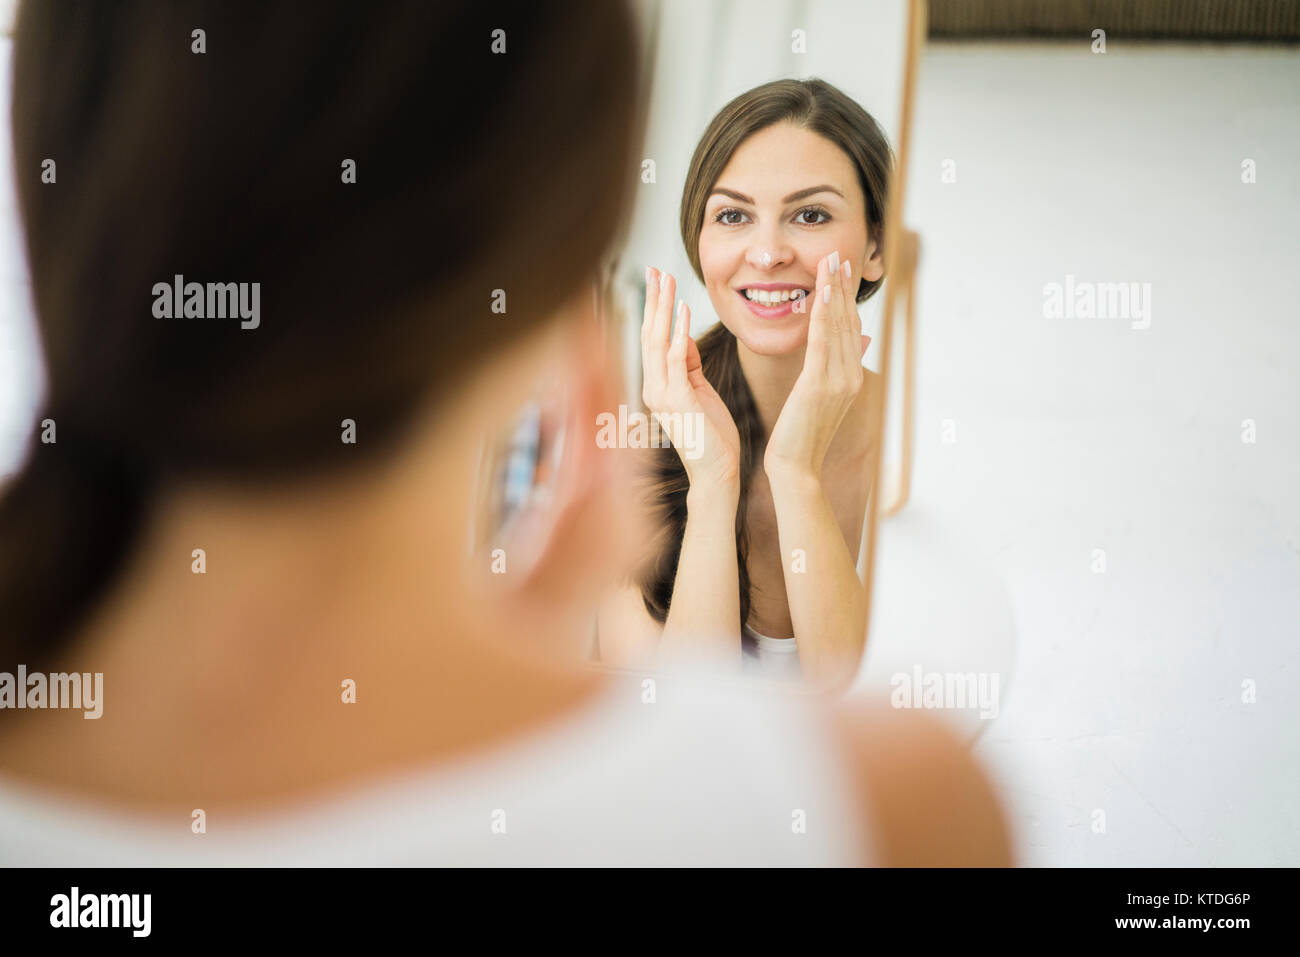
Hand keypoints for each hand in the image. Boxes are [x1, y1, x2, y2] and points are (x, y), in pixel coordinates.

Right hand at [641, 267, 741, 493]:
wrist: (717, 474)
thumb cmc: (712, 436)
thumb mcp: (699, 391)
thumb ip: (688, 364)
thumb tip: (682, 335)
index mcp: (658, 385)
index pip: (652, 338)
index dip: (654, 307)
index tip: (657, 278)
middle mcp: (653, 388)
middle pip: (648, 334)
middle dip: (652, 300)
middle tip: (654, 269)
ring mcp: (662, 395)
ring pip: (657, 342)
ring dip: (662, 309)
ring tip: (667, 280)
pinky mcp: (679, 402)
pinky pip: (675, 361)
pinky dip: (678, 334)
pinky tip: (683, 313)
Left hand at [764, 251, 869, 482]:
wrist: (796, 466)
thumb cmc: (803, 434)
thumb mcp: (824, 397)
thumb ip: (842, 367)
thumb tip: (861, 340)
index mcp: (852, 377)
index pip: (850, 329)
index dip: (846, 298)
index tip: (842, 270)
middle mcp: (851, 376)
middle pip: (847, 321)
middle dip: (842, 286)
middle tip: (838, 254)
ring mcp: (839, 380)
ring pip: (837, 326)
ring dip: (833, 291)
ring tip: (830, 262)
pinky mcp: (820, 384)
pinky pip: (822, 340)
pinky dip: (823, 313)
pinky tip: (821, 291)